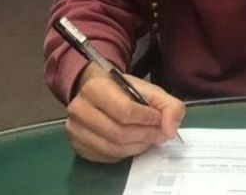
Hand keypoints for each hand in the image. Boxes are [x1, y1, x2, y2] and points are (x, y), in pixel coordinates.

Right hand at [65, 63, 184, 161]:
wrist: (101, 94)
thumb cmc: (125, 91)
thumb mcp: (150, 91)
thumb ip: (169, 106)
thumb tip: (170, 131)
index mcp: (95, 88)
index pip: (124, 111)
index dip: (147, 119)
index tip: (159, 119)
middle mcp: (79, 109)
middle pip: (118, 133)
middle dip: (145, 136)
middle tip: (160, 134)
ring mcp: (75, 130)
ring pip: (112, 149)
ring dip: (137, 147)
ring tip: (149, 139)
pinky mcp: (78, 146)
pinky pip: (106, 157)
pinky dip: (125, 153)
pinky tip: (133, 143)